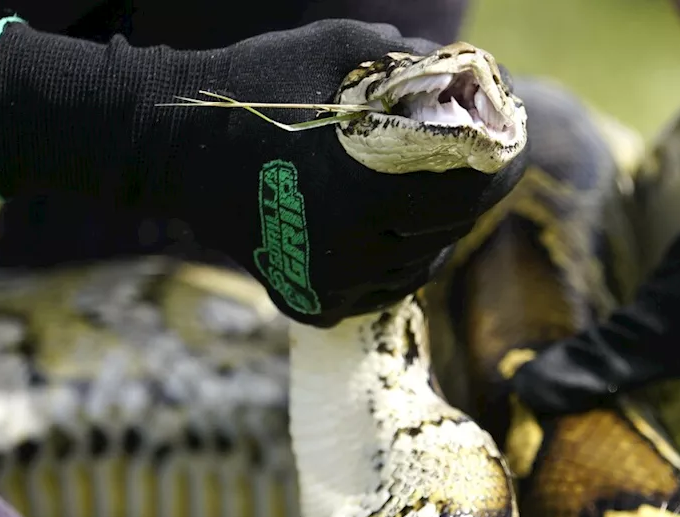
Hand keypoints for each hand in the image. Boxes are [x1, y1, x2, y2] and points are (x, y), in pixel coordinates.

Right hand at [0, 18, 526, 324]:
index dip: (502, 164)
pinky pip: (382, 288)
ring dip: (436, 228)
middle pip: (452, 227)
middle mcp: (354, 249)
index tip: (511, 144)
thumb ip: (412, 64)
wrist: (167, 144)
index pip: (471, 189)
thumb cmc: (257, 85)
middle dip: (472, 192)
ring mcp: (331, 283)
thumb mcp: (340, 50)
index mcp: (368, 188)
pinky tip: (391, 228)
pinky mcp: (311, 302)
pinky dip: (397, 260)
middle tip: (476, 164)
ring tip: (428, 192)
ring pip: (420, 262)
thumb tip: (472, 76)